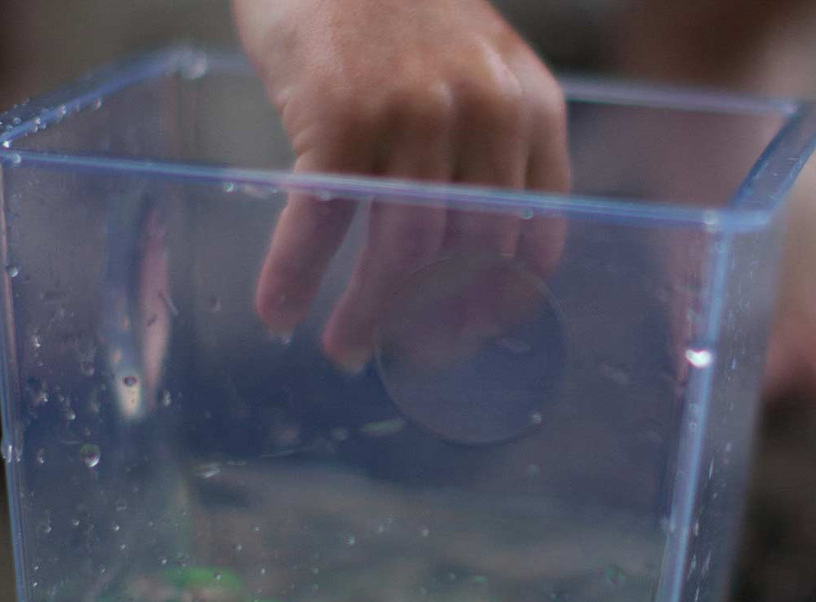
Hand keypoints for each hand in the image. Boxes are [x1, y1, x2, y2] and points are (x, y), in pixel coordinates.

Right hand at [233, 0, 569, 370]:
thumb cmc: (397, 12)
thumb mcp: (477, 73)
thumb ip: (488, 152)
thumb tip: (461, 264)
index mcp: (531, 112)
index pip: (537, 241)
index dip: (501, 306)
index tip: (466, 338)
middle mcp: (485, 115)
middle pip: (469, 260)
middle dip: (433, 324)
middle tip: (401, 354)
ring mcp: (412, 114)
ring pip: (403, 255)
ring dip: (369, 317)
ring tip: (345, 347)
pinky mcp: (339, 113)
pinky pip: (318, 223)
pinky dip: (292, 277)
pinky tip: (278, 313)